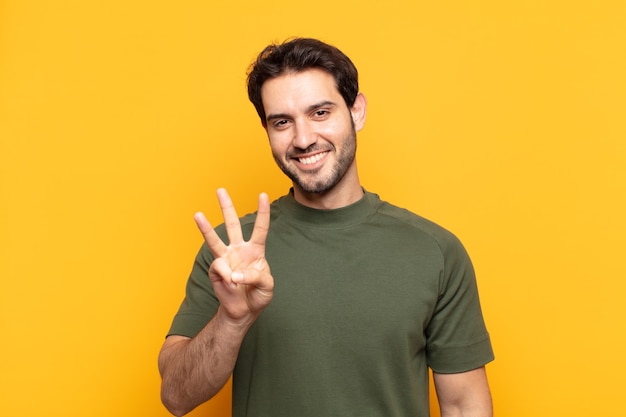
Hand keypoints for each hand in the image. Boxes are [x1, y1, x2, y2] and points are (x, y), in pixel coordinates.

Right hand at [194, 188, 273, 321]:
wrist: (243, 311)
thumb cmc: (258, 295)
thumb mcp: (267, 286)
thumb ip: (255, 276)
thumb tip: (234, 273)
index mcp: (255, 251)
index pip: (260, 228)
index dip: (262, 212)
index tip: (262, 194)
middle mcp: (239, 250)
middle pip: (233, 225)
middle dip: (226, 207)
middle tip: (220, 190)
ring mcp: (226, 259)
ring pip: (215, 239)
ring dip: (205, 228)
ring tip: (197, 214)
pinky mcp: (216, 271)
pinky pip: (220, 268)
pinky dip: (228, 278)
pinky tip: (231, 285)